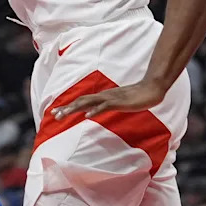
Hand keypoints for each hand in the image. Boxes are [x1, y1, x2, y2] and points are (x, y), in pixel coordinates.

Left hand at [51, 79, 165, 118]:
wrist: (151, 89)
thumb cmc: (136, 97)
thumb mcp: (119, 103)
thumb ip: (108, 106)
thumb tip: (97, 112)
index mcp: (102, 97)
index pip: (82, 101)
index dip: (69, 106)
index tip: (57, 113)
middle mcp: (103, 96)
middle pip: (81, 101)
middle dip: (66, 108)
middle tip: (54, 115)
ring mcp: (111, 98)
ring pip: (88, 102)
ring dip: (74, 108)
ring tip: (63, 115)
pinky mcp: (119, 102)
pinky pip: (104, 106)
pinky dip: (94, 110)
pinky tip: (87, 115)